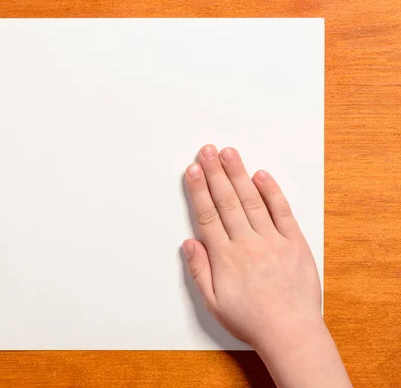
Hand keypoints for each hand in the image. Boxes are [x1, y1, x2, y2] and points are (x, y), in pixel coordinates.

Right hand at [183, 145, 350, 387]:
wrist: (290, 332)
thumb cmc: (251, 320)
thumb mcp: (213, 302)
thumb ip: (199, 270)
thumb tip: (188, 242)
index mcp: (225, 257)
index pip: (207, 214)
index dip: (199, 189)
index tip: (193, 169)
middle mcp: (247, 243)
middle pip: (227, 200)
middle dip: (215, 172)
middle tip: (207, 150)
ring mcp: (272, 240)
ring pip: (251, 200)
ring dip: (238, 174)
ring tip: (228, 153)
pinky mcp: (294, 242)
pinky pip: (282, 212)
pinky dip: (271, 192)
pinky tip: (261, 175)